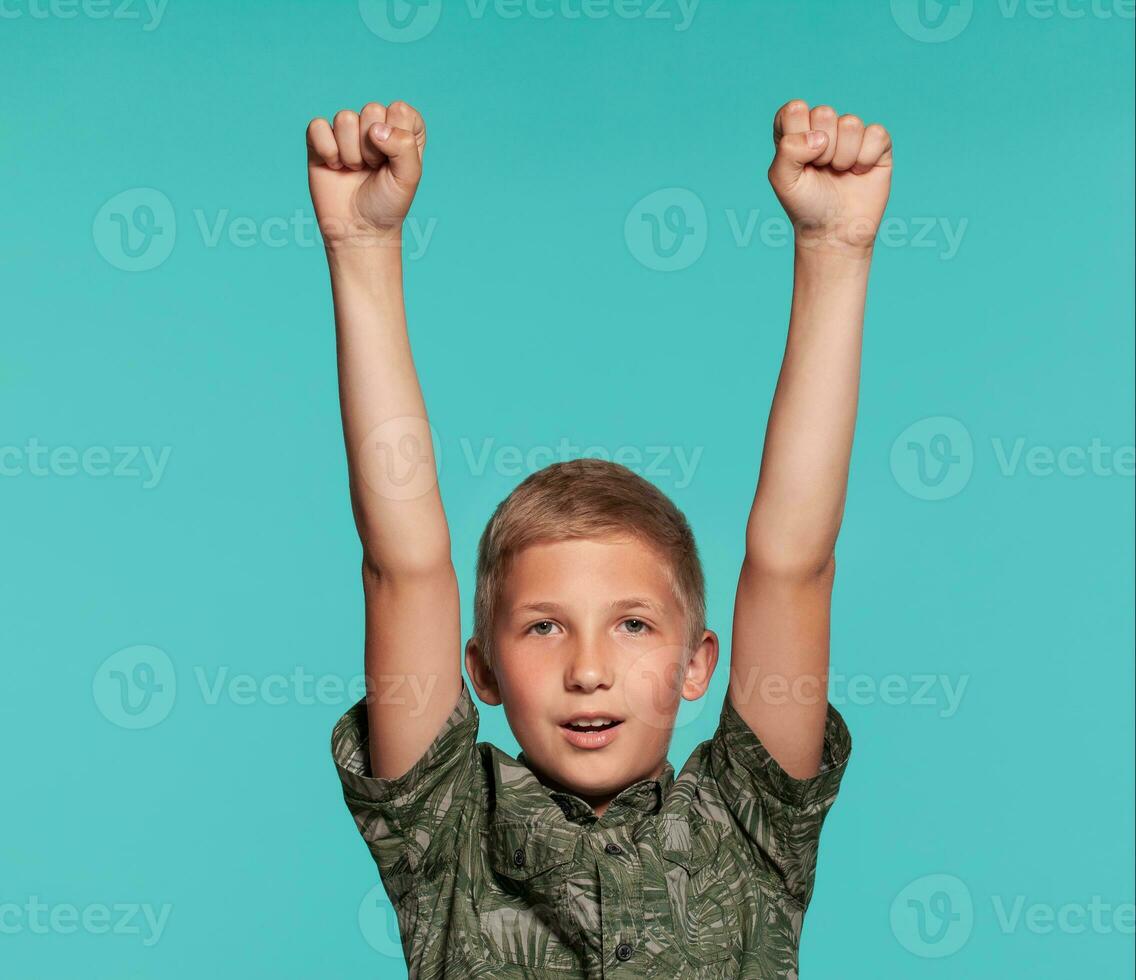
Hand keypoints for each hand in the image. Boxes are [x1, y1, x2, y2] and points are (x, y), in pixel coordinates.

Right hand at [306, 101, 425, 246]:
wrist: (359, 230)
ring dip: (351, 152)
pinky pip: (318, 126)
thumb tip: (375, 129)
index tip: (395, 162)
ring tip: (355, 170)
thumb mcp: (409, 177)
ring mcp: (346, 132)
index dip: (397, 137)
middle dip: (373, 147)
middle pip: (371, 109)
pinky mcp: (320, 141)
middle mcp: (374, 125)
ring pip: (345, 118)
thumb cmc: (387, 203)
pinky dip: (327, 150)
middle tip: (373, 169)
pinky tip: (334, 166)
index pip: (399, 109)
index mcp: (402, 129)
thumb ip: (404, 146)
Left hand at [767, 100, 892, 254]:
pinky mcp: (877, 144)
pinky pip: (877, 134)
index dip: (797, 135)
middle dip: (821, 149)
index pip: (794, 109)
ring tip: (839, 172)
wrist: (834, 232)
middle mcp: (823, 128)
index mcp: (796, 132)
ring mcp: (851, 135)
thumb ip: (788, 151)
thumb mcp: (783, 181)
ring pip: (851, 123)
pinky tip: (859, 172)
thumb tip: (820, 137)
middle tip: (821, 169)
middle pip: (824, 112)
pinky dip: (866, 158)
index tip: (799, 161)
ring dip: (843, 156)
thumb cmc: (806, 206)